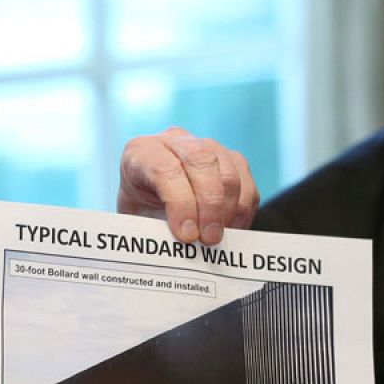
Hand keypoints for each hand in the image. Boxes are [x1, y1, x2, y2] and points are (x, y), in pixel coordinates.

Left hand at [117, 127, 257, 243]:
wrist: (150, 202)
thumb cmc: (141, 211)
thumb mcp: (136, 219)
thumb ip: (153, 227)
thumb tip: (183, 242)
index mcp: (142, 151)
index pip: (165, 168)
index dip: (180, 203)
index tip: (187, 235)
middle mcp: (175, 141)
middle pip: (202, 161)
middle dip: (210, 205)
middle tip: (208, 239)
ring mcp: (207, 146)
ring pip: (229, 172)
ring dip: (228, 211)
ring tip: (217, 238)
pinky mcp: (232, 160)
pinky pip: (247, 184)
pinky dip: (242, 212)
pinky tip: (230, 230)